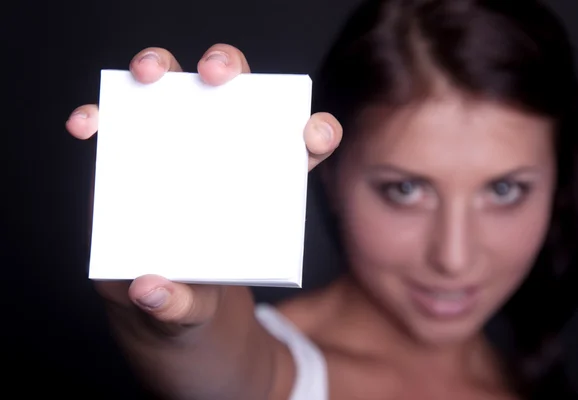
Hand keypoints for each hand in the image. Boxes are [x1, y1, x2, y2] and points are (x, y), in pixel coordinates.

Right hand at [65, 44, 342, 337]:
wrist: (153, 306)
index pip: (297, 147)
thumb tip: (150, 290)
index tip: (310, 137)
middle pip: (234, 94)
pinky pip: (115, 123)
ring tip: (147, 77)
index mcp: (257, 186)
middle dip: (228, 69)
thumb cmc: (190, 300)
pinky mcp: (130, 156)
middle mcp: (220, 155)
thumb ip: (180, 307)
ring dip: (161, 70)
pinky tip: (89, 126)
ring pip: (174, 89)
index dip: (314, 133)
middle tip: (215, 76)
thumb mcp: (193, 310)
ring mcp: (173, 149)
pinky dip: (101, 117)